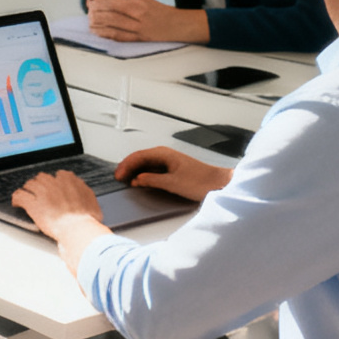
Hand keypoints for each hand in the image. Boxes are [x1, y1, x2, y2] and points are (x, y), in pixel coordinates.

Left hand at [11, 169, 105, 240]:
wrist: (79, 230)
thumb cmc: (88, 219)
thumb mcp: (91, 200)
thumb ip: (83, 190)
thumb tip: (80, 187)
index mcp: (69, 181)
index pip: (59, 175)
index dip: (56, 182)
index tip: (55, 188)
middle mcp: (54, 183)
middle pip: (42, 178)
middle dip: (41, 184)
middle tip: (40, 193)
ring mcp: (42, 193)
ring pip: (30, 185)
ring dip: (28, 190)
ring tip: (28, 196)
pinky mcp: (32, 204)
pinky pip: (19, 196)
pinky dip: (17, 198)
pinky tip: (17, 202)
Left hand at [85, 0, 206, 43]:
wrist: (177, 26)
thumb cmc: (158, 11)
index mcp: (139, 4)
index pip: (114, 2)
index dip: (99, 3)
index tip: (91, 2)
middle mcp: (139, 16)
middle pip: (111, 14)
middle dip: (96, 13)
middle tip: (89, 12)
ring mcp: (139, 29)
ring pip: (113, 26)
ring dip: (98, 24)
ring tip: (90, 21)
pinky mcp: (139, 39)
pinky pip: (119, 37)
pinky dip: (106, 34)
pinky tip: (98, 32)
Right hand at [114, 146, 230, 202]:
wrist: (219, 184)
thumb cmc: (201, 181)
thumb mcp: (172, 183)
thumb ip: (151, 180)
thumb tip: (137, 180)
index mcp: (164, 154)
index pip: (138, 157)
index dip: (126, 166)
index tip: (118, 175)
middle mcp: (165, 155)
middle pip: (140, 158)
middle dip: (128, 167)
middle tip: (118, 177)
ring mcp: (169, 161)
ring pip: (146, 163)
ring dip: (135, 171)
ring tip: (126, 179)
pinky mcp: (173, 169)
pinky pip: (153, 169)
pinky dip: (144, 174)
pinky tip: (141, 181)